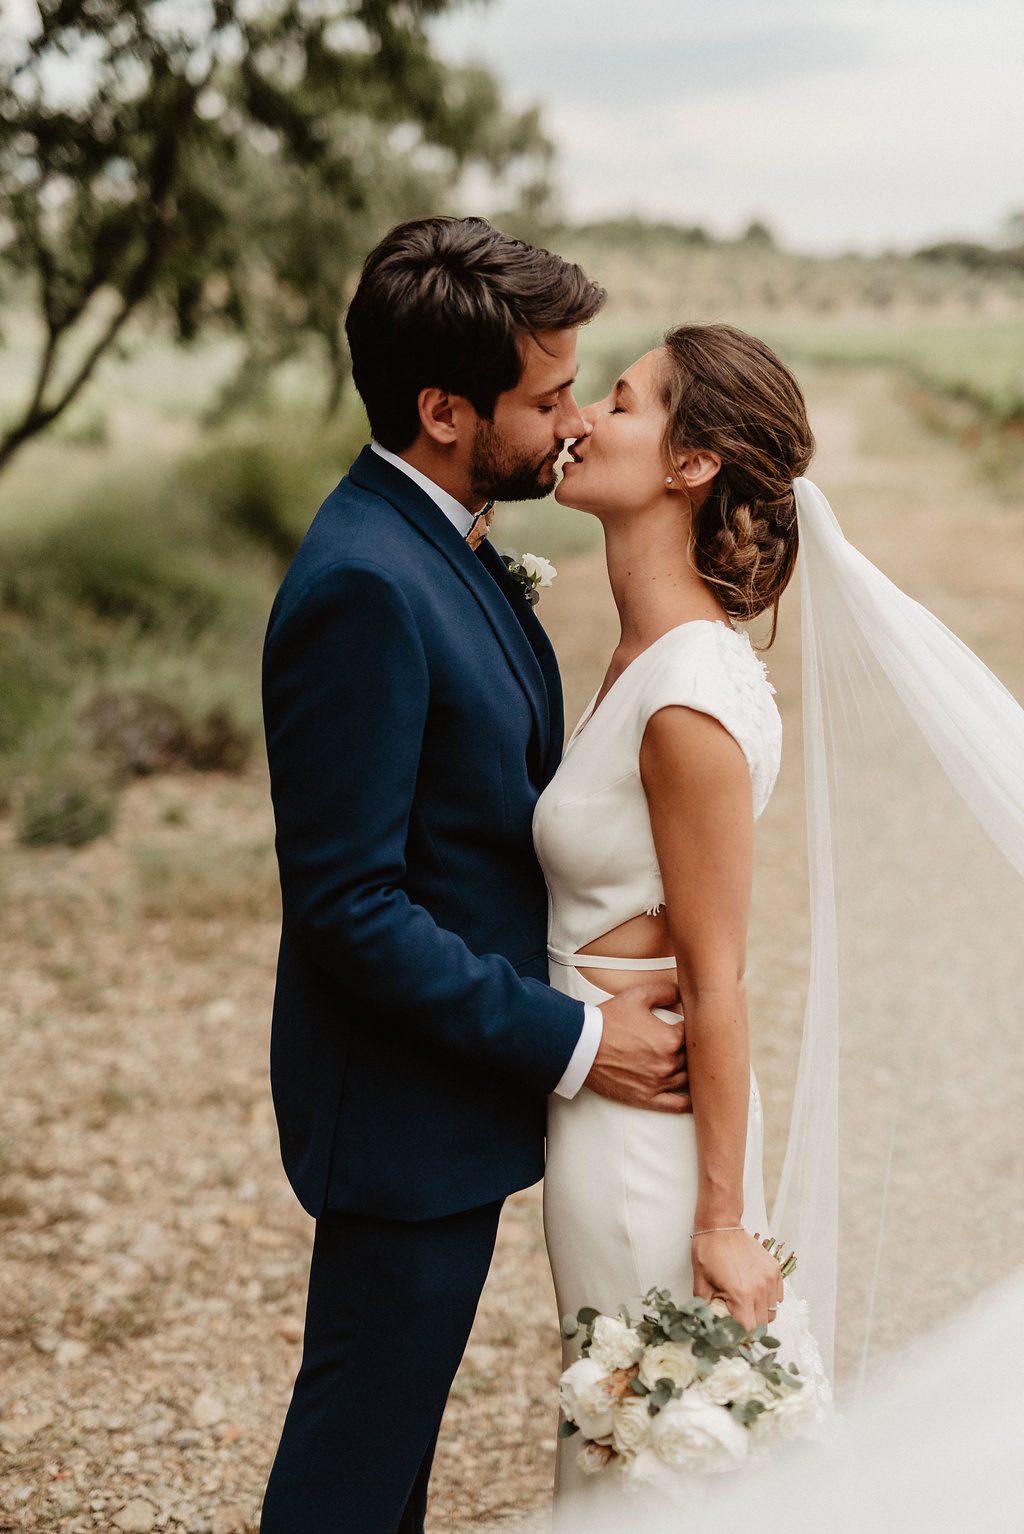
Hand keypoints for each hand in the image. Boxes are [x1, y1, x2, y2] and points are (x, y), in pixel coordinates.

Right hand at [585, 982, 689, 1112]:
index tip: (689, 1025)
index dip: (695, 1028)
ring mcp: (658, 1083)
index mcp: (670, 1039)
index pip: (696, 1034)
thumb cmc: (609, 1020)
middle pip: (694, 1058)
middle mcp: (668, 1063)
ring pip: (688, 1079)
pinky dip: (689, 1102)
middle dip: (693, 1049)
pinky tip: (696, 1098)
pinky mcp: (647, 1098)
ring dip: (692, 1072)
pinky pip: (677, 1104)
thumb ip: (665, 990)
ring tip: (693, 1065)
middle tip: (692, 1044)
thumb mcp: (637, 996)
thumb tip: (683, 992)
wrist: (582, 1046)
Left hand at [691, 1227, 783, 1330]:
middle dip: (749, 1326)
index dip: (742, 1338)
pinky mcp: (775, 1269)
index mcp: (741, 1294)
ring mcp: (769, 1278)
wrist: (721, 1225)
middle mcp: (760, 1288)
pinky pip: (778, 1296)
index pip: (749, 1330)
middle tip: (737, 1320)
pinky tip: (755, 1292)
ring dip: (760, 1313)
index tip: (735, 1338)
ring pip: (772, 1311)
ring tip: (745, 1304)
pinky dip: (769, 1299)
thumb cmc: (708, 1252)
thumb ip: (706, 1308)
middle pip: (762, 1323)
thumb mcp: (701, 1283)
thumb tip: (707, 1325)